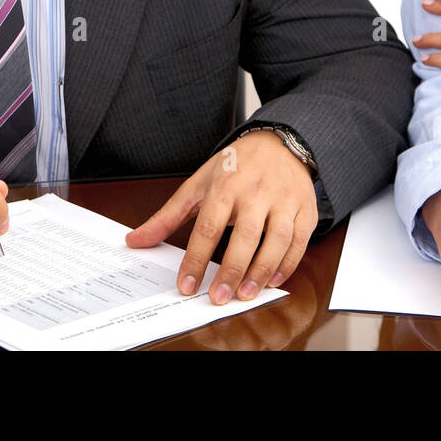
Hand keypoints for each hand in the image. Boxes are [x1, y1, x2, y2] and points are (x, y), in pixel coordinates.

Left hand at [125, 130, 317, 303]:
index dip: (196, 259)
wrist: (279, 142)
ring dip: (262, 272)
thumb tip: (135, 240)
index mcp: (226, 185)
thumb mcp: (198, 184)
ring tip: (245, 295)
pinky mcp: (305, 209)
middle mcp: (256, 192)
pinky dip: (287, 264)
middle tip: (219, 298)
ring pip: (277, 240)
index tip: (187, 285)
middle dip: (232, 270)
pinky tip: (272, 280)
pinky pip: (299, 242)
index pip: (208, 226)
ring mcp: (284, 200)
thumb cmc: (235, 166)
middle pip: (245, 236)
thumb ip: (167, 216)